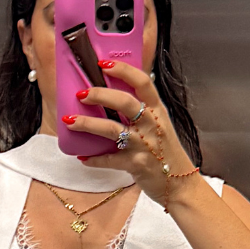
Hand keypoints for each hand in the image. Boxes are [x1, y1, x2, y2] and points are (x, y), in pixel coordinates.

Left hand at [63, 61, 197, 205]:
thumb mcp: (159, 125)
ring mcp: (143, 145)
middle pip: (124, 102)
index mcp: (157, 110)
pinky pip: (109, 160)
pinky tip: (82, 156)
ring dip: (88, 124)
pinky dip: (94, 159)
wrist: (179, 183)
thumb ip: (142, 110)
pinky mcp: (136, 165)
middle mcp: (151, 124)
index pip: (142, 82)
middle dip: (100, 95)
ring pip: (112, 130)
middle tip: (81, 94)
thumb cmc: (165, 151)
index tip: (104, 64)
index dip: (123, 70)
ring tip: (70, 121)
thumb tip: (112, 95)